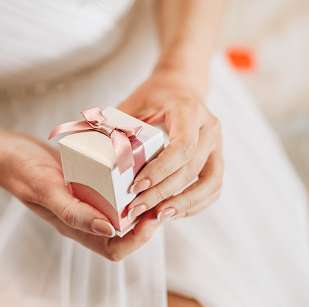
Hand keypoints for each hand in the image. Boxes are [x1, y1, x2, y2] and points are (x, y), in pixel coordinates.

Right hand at [0, 133, 163, 260]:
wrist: (9, 152)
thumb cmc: (22, 172)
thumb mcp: (46, 190)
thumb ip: (73, 212)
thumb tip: (110, 229)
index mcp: (75, 227)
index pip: (114, 248)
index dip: (138, 240)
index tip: (152, 217)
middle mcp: (86, 216)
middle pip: (125, 232)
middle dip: (147, 219)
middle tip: (161, 197)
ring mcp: (88, 198)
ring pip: (122, 209)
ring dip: (141, 200)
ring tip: (155, 182)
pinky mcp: (90, 181)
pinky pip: (114, 187)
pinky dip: (129, 181)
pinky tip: (138, 165)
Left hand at [119, 67, 223, 221]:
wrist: (180, 87)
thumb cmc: (154, 96)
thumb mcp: (133, 103)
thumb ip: (118, 125)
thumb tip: (91, 147)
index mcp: (189, 111)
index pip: (181, 147)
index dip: (160, 171)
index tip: (135, 187)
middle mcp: (210, 128)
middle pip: (191, 168)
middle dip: (163, 193)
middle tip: (137, 209)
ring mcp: (217, 145)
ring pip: (210, 183)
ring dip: (184, 204)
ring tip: (158, 217)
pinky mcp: (217, 158)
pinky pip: (214, 187)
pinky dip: (196, 204)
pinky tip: (174, 213)